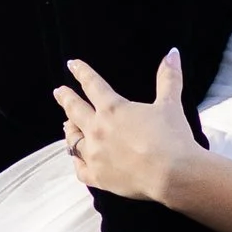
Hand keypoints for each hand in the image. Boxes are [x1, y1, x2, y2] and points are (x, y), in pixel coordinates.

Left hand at [57, 49, 194, 203]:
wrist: (173, 174)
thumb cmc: (172, 138)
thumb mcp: (170, 104)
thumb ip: (168, 78)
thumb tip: (173, 53)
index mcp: (113, 109)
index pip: (92, 84)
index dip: (81, 72)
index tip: (72, 64)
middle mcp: (98, 130)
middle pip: (75, 110)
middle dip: (66, 98)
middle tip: (58, 92)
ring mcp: (95, 155)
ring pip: (73, 140)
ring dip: (69, 130)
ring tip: (66, 126)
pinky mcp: (99, 177)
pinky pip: (80, 169)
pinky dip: (77, 163)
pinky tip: (76, 159)